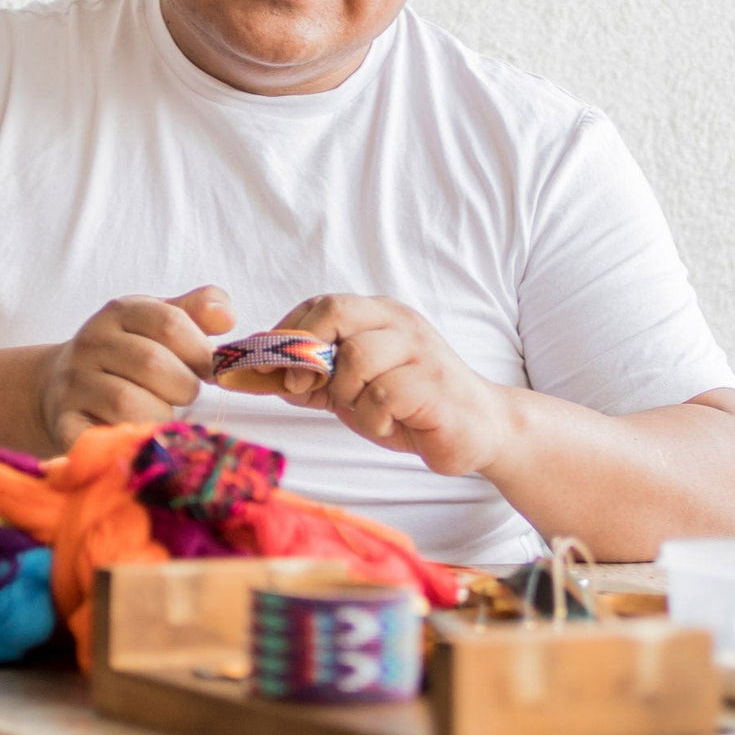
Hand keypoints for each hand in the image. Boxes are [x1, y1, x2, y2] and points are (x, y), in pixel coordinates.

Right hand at [39, 286, 234, 448]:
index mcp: (120, 312)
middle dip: (184, 386)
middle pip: (152, 363)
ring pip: (128, 404)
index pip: (170, 323)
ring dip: (159, 416)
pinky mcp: (63, 422)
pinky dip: (124, 442)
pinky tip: (136, 438)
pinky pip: (98, 438)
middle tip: (185, 394)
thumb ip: (197, 310)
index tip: (209, 369)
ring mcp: (73, 383)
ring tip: (161, 414)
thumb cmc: (126, 353)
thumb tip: (226, 317)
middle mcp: (92, 343)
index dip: (200, 351)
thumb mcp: (157, 321)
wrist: (57, 383)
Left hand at [272, 294, 507, 477]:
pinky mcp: (431, 383)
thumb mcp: (352, 391)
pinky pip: (380, 396)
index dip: (285, 334)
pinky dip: (372, 417)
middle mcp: (398, 323)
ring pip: (355, 358)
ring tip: (363, 410)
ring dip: (345, 394)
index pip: (319, 305)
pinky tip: (388, 423)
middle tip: (298, 385)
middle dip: (303, 351)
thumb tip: (254, 376)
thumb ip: (310, 381)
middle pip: (333, 312)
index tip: (265, 366)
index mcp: (378, 316)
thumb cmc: (410, 407)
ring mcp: (418, 350)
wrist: (480, 429)